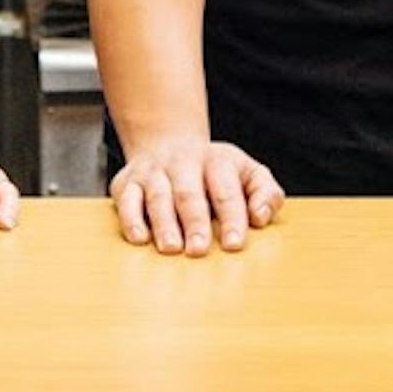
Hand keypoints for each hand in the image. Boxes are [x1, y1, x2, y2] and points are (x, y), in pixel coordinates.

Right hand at [109, 138, 281, 255]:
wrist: (167, 142)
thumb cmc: (215, 172)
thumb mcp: (247, 173)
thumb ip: (266, 193)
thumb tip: (261, 217)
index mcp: (218, 161)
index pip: (226, 190)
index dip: (231, 217)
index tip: (234, 243)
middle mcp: (183, 163)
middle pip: (189, 193)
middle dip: (194, 222)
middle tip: (199, 250)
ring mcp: (153, 172)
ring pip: (157, 196)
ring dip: (164, 223)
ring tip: (171, 248)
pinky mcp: (127, 183)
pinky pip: (126, 200)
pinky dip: (131, 219)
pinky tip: (140, 238)